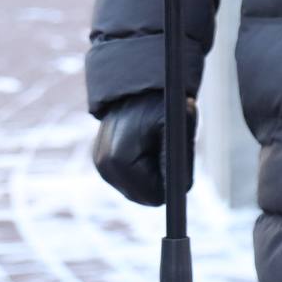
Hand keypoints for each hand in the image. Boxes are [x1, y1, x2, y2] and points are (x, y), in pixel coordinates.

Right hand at [91, 91, 195, 206]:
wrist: (137, 84)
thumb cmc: (162, 102)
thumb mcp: (178, 127)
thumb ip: (179, 161)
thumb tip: (180, 190)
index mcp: (119, 161)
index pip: (155, 197)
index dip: (171, 180)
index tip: (174, 155)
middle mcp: (105, 168)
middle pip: (145, 197)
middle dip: (160, 177)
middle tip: (164, 146)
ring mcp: (101, 166)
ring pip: (139, 189)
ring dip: (151, 172)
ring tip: (153, 141)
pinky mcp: (102, 162)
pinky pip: (131, 179)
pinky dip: (141, 167)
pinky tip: (142, 144)